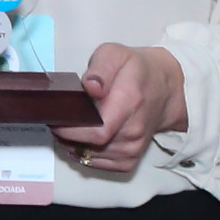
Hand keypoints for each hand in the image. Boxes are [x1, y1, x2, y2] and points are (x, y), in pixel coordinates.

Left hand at [64, 42, 188, 176]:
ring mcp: (133, 148)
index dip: (71, 129)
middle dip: (67, 135)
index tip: (55, 118)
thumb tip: (91, 87)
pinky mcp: (130, 160)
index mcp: (129, 102)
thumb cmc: (135, 70)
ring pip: (92, 156)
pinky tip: (80, 139)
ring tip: (67, 127)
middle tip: (56, 121)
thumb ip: (100, 69)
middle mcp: (134, 130)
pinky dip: (84, 154)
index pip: (98, 130)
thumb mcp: (115, 54)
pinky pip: (99, 165)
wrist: (164, 89)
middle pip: (91, 145)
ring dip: (73, 145)